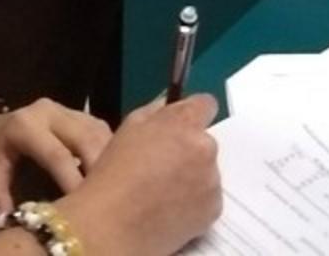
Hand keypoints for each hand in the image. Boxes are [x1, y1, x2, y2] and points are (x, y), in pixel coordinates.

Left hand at [0, 98, 112, 227]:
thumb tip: (9, 223)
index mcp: (25, 124)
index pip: (57, 154)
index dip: (73, 180)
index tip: (86, 206)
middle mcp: (50, 111)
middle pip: (85, 139)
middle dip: (100, 168)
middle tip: (111, 197)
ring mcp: (67, 110)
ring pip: (99, 132)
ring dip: (111, 158)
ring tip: (118, 187)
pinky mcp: (79, 115)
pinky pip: (102, 131)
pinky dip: (112, 151)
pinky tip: (116, 173)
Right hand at [55, 95, 221, 255]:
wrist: (114, 224)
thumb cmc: (114, 174)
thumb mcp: (129, 128)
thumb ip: (157, 111)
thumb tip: (171, 105)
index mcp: (184, 123)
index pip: (206, 104)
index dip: (194, 114)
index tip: (184, 127)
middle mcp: (204, 148)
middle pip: (204, 143)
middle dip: (189, 151)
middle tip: (164, 168)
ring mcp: (212, 180)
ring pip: (207, 172)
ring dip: (193, 177)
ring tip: (164, 192)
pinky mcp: (214, 208)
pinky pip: (208, 198)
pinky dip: (195, 202)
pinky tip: (170, 208)